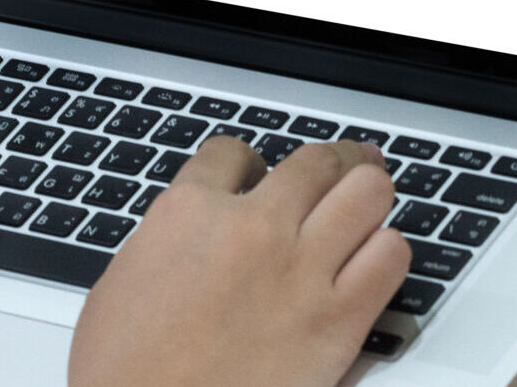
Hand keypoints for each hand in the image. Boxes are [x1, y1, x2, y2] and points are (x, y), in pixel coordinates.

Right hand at [70, 137, 409, 386]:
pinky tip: (375, 258)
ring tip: (369, 199)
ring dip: (367, 193)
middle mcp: (251, 228)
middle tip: (347, 164)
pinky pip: (391, 257)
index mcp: (188, 213)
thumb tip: (196, 229)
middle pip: (316, 161)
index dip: (249, 164)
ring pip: (366, 193)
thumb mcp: (125, 280)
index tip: (258, 177)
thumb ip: (170, 237)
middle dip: (333, 161)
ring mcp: (300, 270)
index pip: (233, 153)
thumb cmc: (126, 371)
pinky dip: (387, 250)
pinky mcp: (339, 319)